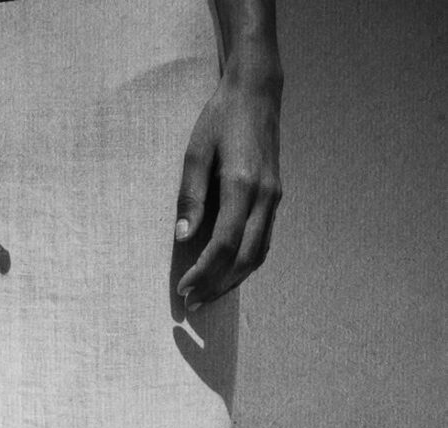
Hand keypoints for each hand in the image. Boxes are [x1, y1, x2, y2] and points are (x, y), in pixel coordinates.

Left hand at [174, 73, 281, 309]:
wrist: (257, 92)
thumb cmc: (220, 119)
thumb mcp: (195, 153)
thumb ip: (190, 197)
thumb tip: (182, 237)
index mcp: (242, 184)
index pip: (224, 243)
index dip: (203, 271)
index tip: (183, 288)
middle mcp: (265, 196)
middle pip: (243, 257)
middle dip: (217, 285)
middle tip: (192, 304)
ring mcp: (274, 198)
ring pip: (258, 254)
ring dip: (232, 280)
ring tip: (206, 296)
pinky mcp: (275, 198)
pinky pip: (263, 242)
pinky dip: (245, 264)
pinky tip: (226, 274)